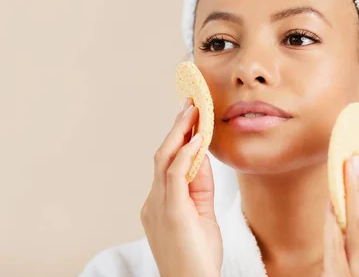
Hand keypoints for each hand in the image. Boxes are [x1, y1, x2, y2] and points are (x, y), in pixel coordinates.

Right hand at [140, 98, 221, 276]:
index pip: (169, 162)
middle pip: (162, 155)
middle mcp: (153, 202)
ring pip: (164, 159)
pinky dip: (184, 154)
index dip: (180, 138)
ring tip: (193, 110)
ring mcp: (158, 207)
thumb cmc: (198, 258)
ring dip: (180, 132)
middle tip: (191, 102)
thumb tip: (202, 155)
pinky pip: (174, 176)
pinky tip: (196, 138)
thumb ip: (199, 186)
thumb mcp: (201, 216)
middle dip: (177, 127)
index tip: (191, 117)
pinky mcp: (169, 213)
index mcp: (160, 203)